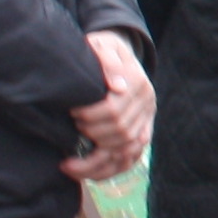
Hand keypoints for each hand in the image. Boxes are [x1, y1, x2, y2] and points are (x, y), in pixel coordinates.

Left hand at [72, 33, 153, 173]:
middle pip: (119, 132)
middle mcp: (147, 102)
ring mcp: (147, 118)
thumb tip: (118, 87)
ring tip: (70, 163)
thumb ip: (108, 61)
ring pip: (126, 150)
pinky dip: (110, 168)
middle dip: (90, 134)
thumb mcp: (102, 46)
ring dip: (97, 159)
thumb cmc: (102, 49)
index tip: (71, 112)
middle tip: (71, 129)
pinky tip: (89, 171)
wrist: (117, 52)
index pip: (113, 109)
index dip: (89, 115)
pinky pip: (131, 157)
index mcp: (138, 82)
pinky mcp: (143, 130)